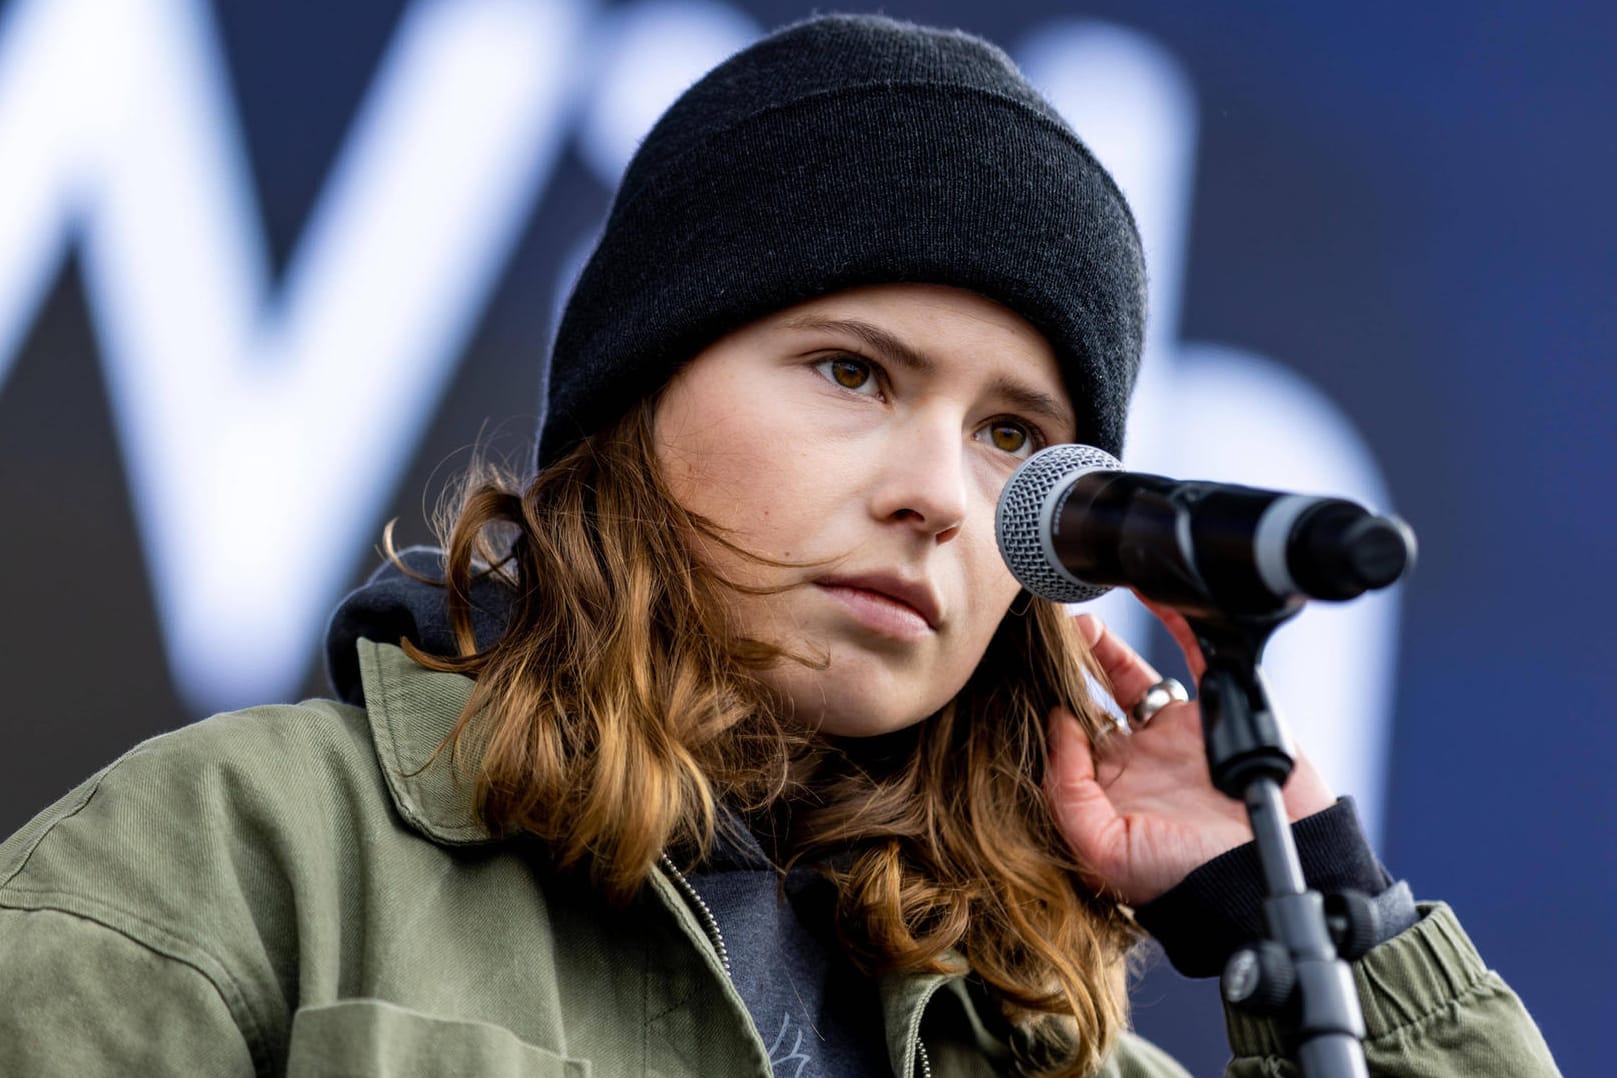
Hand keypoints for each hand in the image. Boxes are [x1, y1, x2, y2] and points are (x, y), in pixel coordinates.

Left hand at [1044, 599, 1335, 905]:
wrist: (1262, 877)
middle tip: (1046, 636)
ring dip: (1106, 646)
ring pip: (1135, 674)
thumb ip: (1068, 793)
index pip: (1066, 735)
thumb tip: (1058, 726)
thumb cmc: (1184, 878)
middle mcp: (1140, 757)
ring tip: (1080, 622)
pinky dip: (1178, 625)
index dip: (1045, 704)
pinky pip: (1195, 658)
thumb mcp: (1103, 852)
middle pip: (1094, 698)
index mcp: (1109, 787)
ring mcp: (1178, 733)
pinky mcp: (1218, 713)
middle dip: (1070, 668)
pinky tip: (1150, 598)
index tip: (1026, 676)